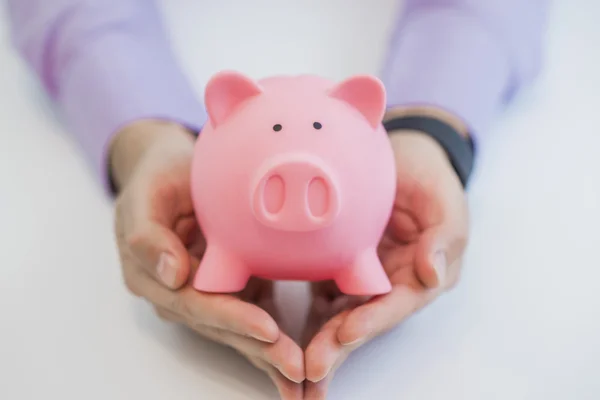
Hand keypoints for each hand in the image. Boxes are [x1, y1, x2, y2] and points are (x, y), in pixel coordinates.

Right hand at [110, 120, 304, 398]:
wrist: (173, 173)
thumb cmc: (158, 179)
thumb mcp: (145, 195)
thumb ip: (148, 235)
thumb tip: (172, 276)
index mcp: (153, 276)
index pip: (196, 304)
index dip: (231, 318)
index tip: (266, 329)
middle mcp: (178, 294)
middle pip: (221, 326)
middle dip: (259, 349)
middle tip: (297, 366)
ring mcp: (204, 295)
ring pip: (237, 330)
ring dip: (269, 353)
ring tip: (302, 372)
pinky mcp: (228, 290)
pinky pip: (251, 316)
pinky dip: (272, 341)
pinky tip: (295, 362)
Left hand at [303, 128, 468, 397]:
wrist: (402, 158)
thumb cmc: (429, 179)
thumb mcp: (445, 202)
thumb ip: (444, 238)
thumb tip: (434, 274)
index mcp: (419, 275)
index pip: (396, 304)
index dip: (373, 319)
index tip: (347, 333)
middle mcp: (390, 285)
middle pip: (363, 318)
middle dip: (339, 345)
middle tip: (312, 366)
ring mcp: (364, 279)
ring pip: (339, 315)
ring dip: (318, 341)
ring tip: (294, 365)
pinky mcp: (339, 269)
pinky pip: (320, 293)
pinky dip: (304, 316)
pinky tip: (279, 334)